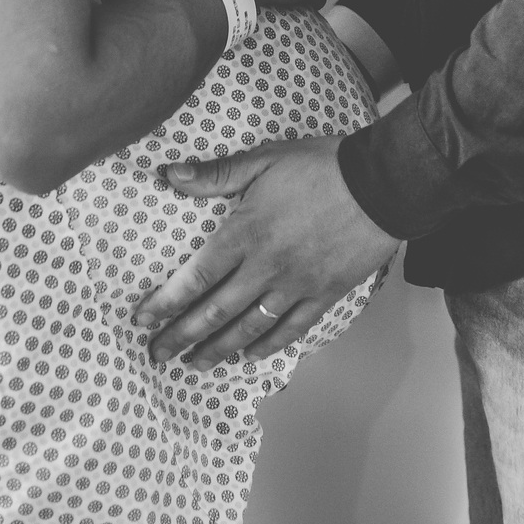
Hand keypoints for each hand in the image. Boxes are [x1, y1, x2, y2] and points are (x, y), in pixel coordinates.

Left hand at [132, 137, 399, 369]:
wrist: (382, 185)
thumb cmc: (322, 167)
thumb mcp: (265, 159)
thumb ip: (216, 173)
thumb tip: (170, 174)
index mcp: (246, 232)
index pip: (195, 277)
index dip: (165, 302)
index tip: (142, 320)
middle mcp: (266, 267)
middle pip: (215, 311)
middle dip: (181, 336)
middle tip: (156, 355)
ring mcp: (296, 286)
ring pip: (248, 328)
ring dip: (217, 350)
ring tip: (194, 365)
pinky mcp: (324, 295)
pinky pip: (290, 330)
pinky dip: (267, 348)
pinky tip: (249, 358)